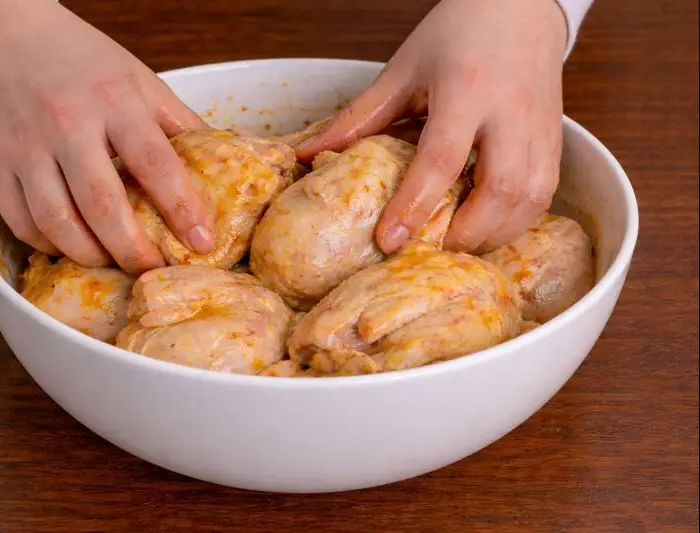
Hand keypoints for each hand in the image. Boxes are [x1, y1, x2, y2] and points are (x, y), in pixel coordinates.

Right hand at [0, 0, 215, 273]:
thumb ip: (178, 122)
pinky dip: (51, 245)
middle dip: (133, 250)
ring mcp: (26, 147)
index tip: (203, 242)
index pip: (155, 163)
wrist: (2, 34)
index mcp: (114, 101)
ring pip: (58, 223)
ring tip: (113, 261)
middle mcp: (68, 124)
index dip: (182, 208)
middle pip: (103, 205)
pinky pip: (22, 223)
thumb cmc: (81, 60)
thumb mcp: (140, 79)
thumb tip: (221, 166)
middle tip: (152, 270)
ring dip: (91, 255)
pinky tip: (72, 246)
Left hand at [296, 0, 567, 253]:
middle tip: (431, 250)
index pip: (441, 158)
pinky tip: (487, 224)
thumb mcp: (402, 69)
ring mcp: (541, 127)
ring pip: (529, 199)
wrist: (521, 6)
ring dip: (494, 233)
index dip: (414, 205)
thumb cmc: (458, 33)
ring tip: (457, 243)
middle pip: (500, 190)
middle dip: (466, 233)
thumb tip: (311, 156)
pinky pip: (544, 195)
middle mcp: (511, 111)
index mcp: (467, 89)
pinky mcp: (557, 139)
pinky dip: (515, 220)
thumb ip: (360, 116)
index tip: (389, 241)